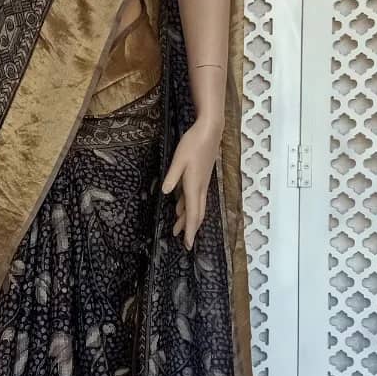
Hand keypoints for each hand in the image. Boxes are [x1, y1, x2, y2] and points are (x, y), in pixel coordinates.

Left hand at [160, 118, 222, 249]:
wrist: (210, 131)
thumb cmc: (193, 143)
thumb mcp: (178, 159)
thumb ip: (172, 176)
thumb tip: (166, 193)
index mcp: (194, 186)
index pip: (193, 214)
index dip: (190, 230)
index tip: (188, 244)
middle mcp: (200, 188)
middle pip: (196, 214)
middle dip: (190, 229)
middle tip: (184, 243)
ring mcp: (202, 183)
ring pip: (196, 206)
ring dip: (188, 218)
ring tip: (178, 228)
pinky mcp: (201, 178)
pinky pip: (195, 197)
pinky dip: (188, 206)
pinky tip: (180, 208)